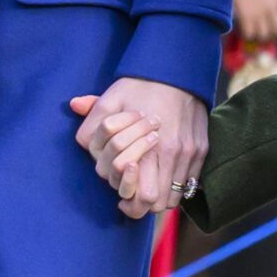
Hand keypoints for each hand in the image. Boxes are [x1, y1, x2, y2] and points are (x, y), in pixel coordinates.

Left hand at [67, 79, 208, 218]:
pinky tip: (164, 172)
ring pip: (175, 196)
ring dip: (160, 195)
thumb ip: (92, 118)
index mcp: (149, 148)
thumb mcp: (111, 98)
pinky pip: (190, 182)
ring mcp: (190, 153)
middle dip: (143, 204)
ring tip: (148, 185)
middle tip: (132, 196)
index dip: (129, 205)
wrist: (178, 71)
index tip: (121, 200)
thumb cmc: (142, 86)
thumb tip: (75, 109)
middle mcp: (172, 154)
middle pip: (159, 203)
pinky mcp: (201, 149)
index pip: (142, 198)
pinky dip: (176, 184)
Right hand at [232, 0, 276, 44]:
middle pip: (276, 30)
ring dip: (259, 34)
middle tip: (265, 32)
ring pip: (263, 34)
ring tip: (254, 32)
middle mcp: (271, 7)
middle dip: (271, 33)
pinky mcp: (247, 16)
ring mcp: (260, 13)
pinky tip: (245, 30)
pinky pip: (250, 33)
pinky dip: (247, 33)